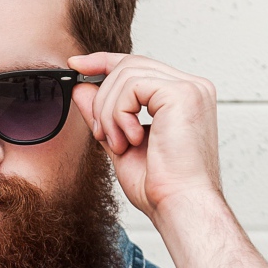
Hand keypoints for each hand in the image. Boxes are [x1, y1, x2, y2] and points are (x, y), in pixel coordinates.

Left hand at [66, 51, 223, 222]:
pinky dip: (119, 114)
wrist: (179, 206)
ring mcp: (190, 88)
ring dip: (109, 112)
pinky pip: (132, 85)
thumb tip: (80, 87)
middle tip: (102, 134)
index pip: (138, 65)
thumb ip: (104, 114)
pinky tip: (130, 140)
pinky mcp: (183, 93)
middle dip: (103, 99)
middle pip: (129, 66)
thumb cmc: (160, 186)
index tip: (75, 65)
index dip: (104, 61)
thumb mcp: (120, 142)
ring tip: (119, 143)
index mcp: (182, 97)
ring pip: (126, 74)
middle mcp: (192, 87)